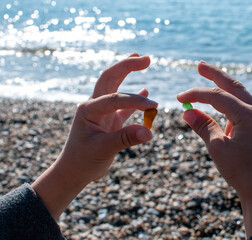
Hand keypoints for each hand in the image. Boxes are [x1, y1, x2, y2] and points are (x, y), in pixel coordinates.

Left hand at [32, 53, 157, 218]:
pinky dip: (134, 99)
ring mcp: (102, 113)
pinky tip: (145, 90)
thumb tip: (149, 132)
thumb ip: (125, 139)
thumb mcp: (102, 150)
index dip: (135, 101)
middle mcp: (94, 106)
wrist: (73, 172)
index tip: (154, 106)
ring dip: (128, 73)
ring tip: (142, 61)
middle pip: (110, 78)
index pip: (115, 98)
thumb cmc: (83, 161)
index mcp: (89, 110)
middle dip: (127, 66)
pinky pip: (123, 106)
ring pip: (116, 88)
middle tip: (145, 58)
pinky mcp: (109, 121)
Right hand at [177, 61, 251, 238]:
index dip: (196, 95)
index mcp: (248, 115)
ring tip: (209, 108)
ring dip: (225, 98)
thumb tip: (186, 111)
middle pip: (235, 87)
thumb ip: (202, 126)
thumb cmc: (241, 172)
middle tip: (200, 65)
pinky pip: (251, 114)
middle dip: (216, 75)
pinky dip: (236, 112)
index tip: (179, 98)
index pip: (217, 96)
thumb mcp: (217, 148)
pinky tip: (229, 125)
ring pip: (244, 100)